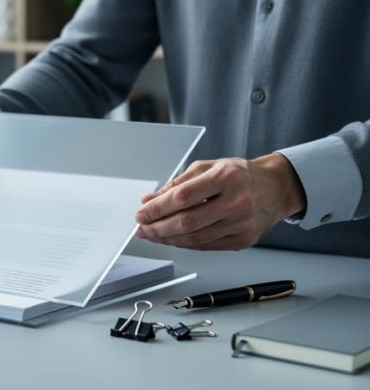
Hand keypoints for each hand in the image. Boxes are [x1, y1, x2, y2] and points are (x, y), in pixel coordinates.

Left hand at [134, 153, 305, 249]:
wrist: (275, 187)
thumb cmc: (239, 175)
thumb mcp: (207, 168)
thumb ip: (177, 184)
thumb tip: (149, 201)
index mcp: (226, 177)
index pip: (183, 196)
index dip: (158, 208)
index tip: (141, 213)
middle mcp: (237, 201)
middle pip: (188, 221)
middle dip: (158, 227)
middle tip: (142, 228)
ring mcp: (243, 223)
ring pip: (196, 238)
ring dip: (169, 239)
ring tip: (153, 235)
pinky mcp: (245, 240)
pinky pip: (207, 247)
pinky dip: (186, 244)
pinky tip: (173, 239)